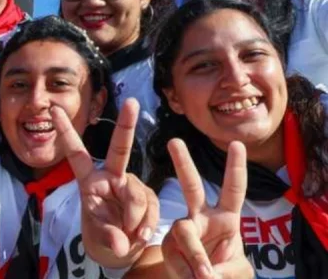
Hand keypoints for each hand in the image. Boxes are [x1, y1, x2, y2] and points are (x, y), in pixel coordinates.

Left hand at [54, 98, 158, 268]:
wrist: (120, 249)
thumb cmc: (102, 235)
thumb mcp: (100, 237)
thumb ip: (109, 237)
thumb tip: (121, 244)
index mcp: (89, 180)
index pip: (76, 153)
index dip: (66, 132)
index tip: (54, 110)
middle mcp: (111, 176)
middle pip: (119, 149)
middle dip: (126, 125)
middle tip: (132, 102)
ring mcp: (130, 184)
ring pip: (137, 194)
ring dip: (134, 218)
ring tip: (129, 234)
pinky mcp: (148, 195)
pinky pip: (151, 206)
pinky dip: (147, 223)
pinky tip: (140, 235)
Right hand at [161, 139, 252, 278]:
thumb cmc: (224, 274)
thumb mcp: (237, 272)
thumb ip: (226, 271)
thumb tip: (204, 274)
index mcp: (226, 219)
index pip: (233, 190)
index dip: (235, 168)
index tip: (237, 144)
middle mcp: (202, 218)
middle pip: (192, 187)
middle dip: (183, 164)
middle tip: (173, 142)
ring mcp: (183, 231)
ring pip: (184, 230)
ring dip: (195, 254)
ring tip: (204, 276)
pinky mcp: (170, 246)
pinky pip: (177, 254)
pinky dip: (187, 270)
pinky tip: (192, 278)